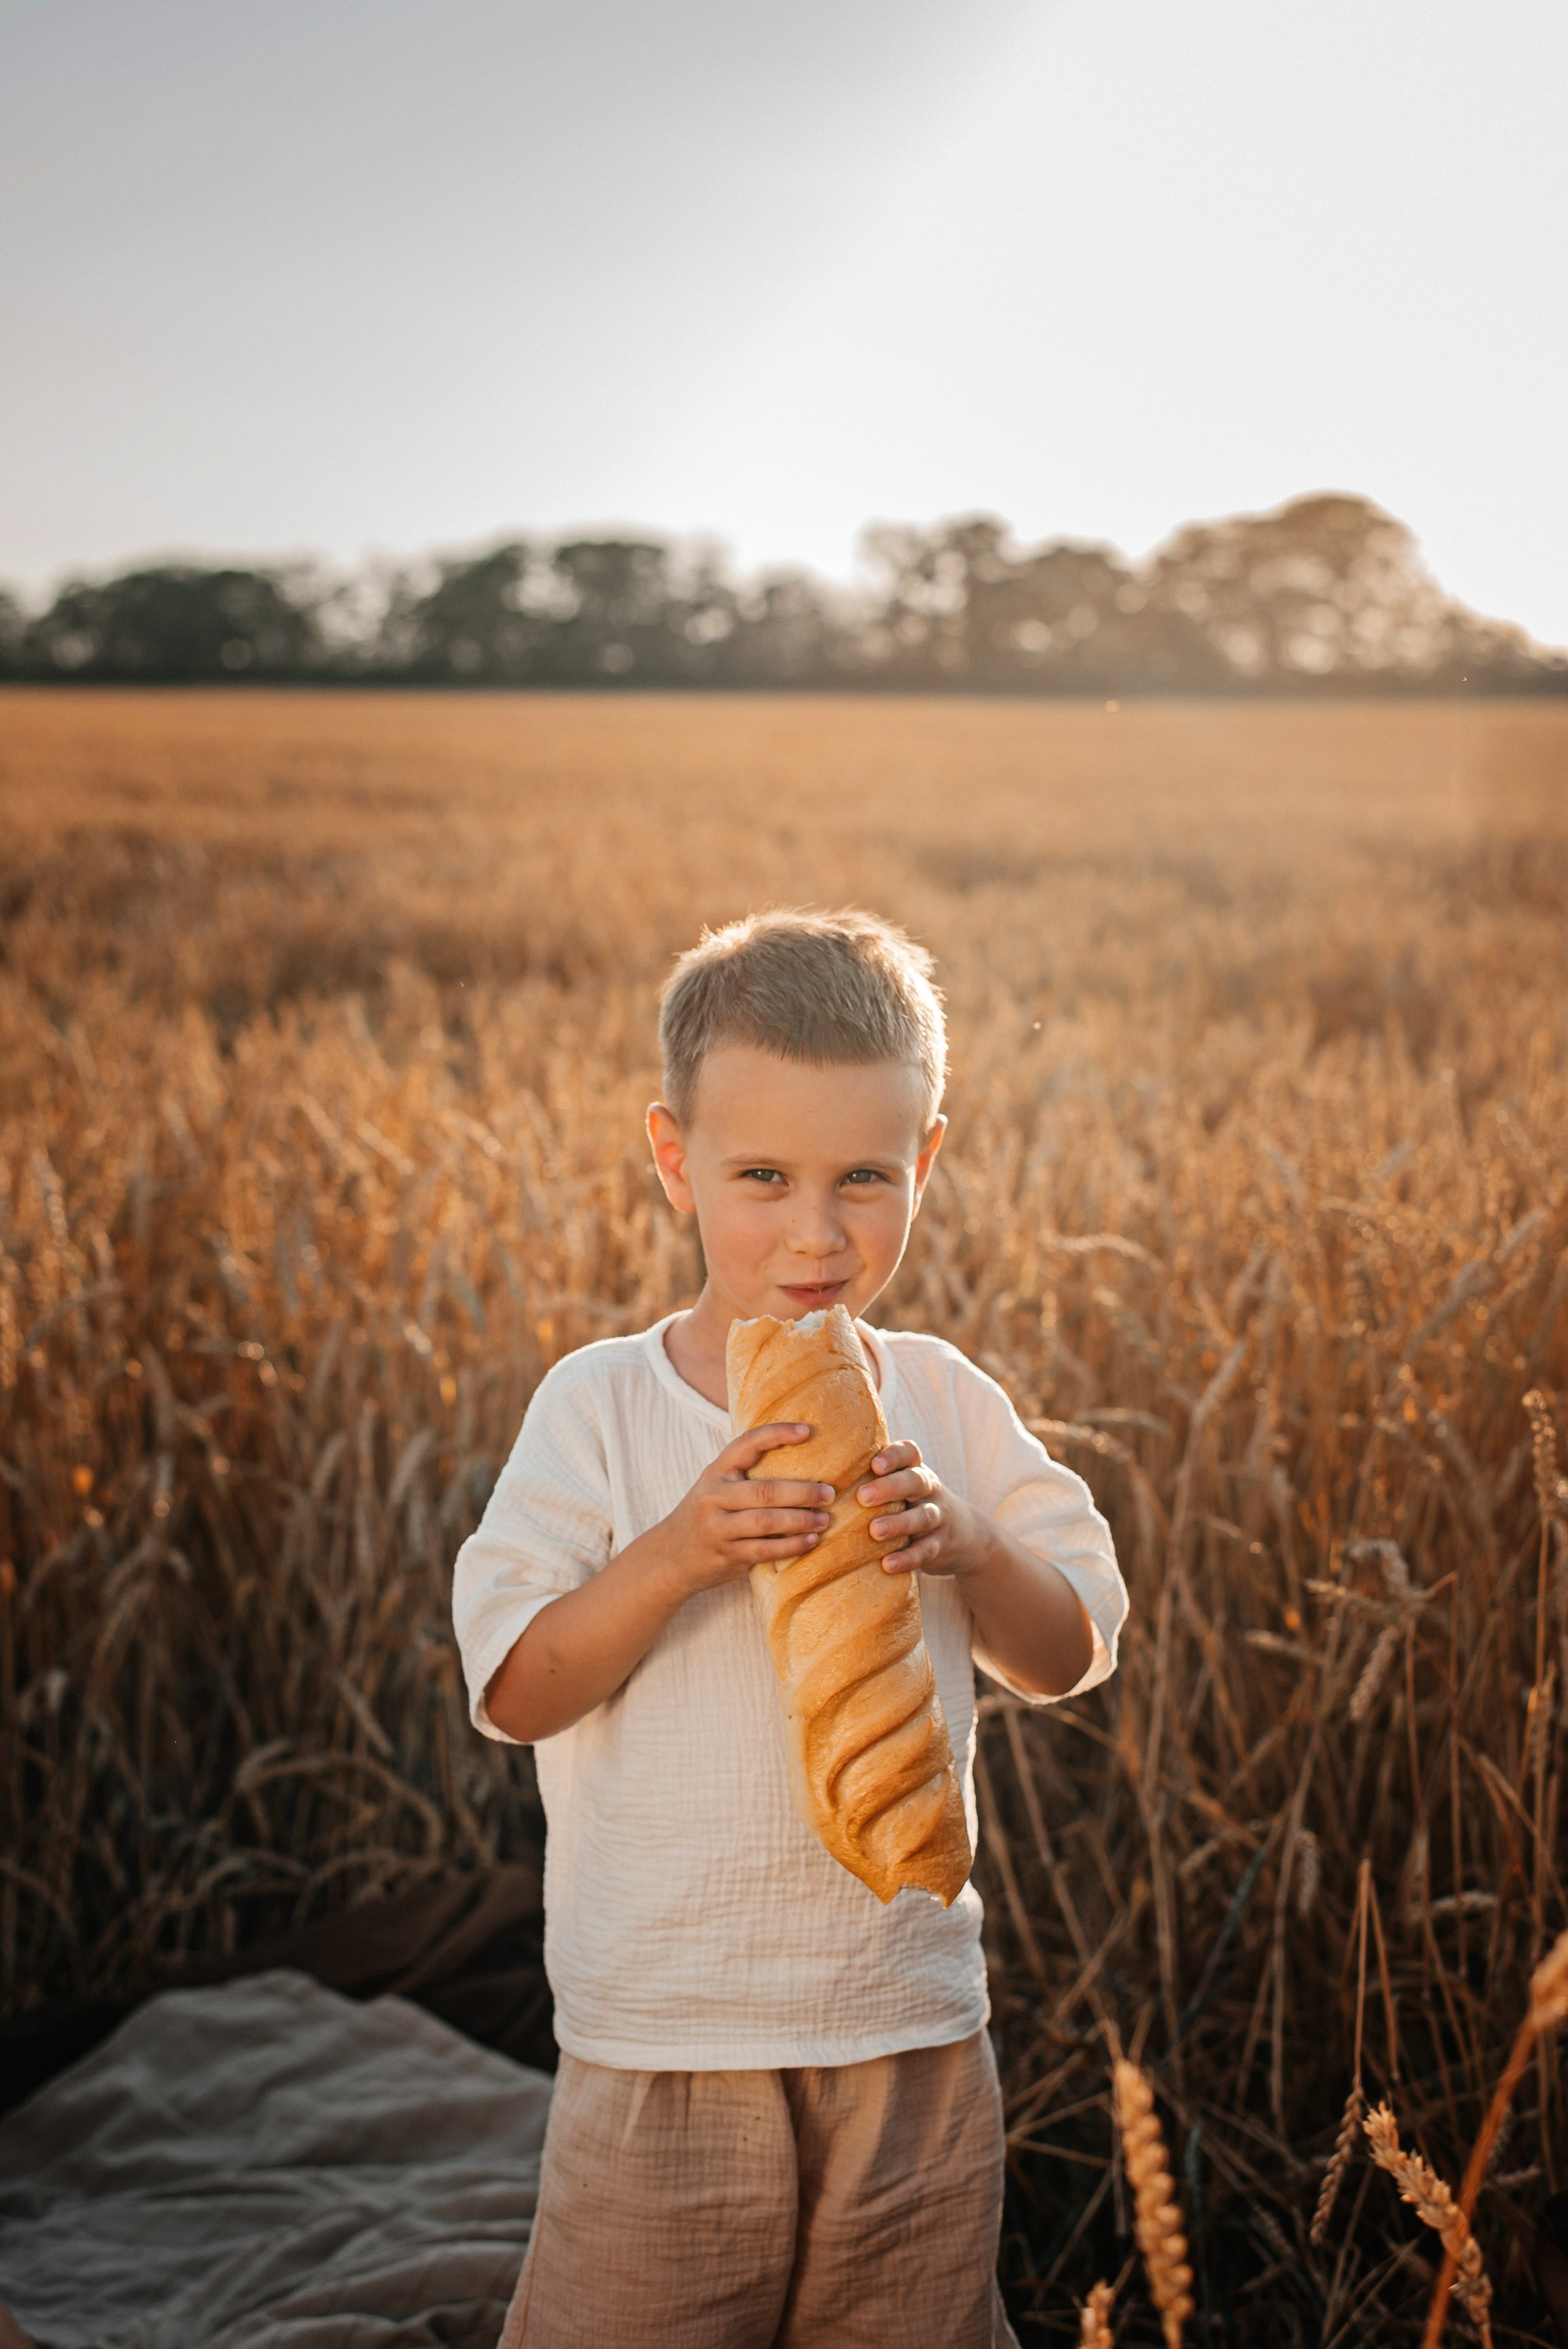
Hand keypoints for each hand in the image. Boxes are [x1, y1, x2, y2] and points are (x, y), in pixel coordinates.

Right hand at [655, 1424, 835, 1598]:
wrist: (671, 1556)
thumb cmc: (706, 1515)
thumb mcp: (716, 1487)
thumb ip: (744, 1475)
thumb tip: (800, 1459)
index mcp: (716, 1472)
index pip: (746, 1444)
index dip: (776, 1434)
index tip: (807, 1431)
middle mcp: (714, 1497)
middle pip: (764, 1491)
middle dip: (802, 1492)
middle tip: (829, 1492)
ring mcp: (718, 1528)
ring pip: (766, 1522)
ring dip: (801, 1521)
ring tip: (825, 1519)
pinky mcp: (726, 1555)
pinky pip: (764, 1550)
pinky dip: (791, 1546)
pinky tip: (811, 1542)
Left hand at [858, 1439, 982, 1578]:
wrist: (966, 1535)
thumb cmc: (915, 1504)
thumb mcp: (904, 1486)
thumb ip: (875, 1478)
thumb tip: (817, 1472)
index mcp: (916, 1470)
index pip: (910, 1453)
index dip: (894, 1456)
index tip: (874, 1464)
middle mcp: (929, 1490)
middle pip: (916, 1481)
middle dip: (890, 1487)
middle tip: (863, 1496)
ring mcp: (938, 1517)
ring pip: (923, 1516)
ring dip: (899, 1523)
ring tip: (874, 1531)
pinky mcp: (940, 1546)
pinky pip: (926, 1551)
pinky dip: (908, 1558)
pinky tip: (888, 1564)